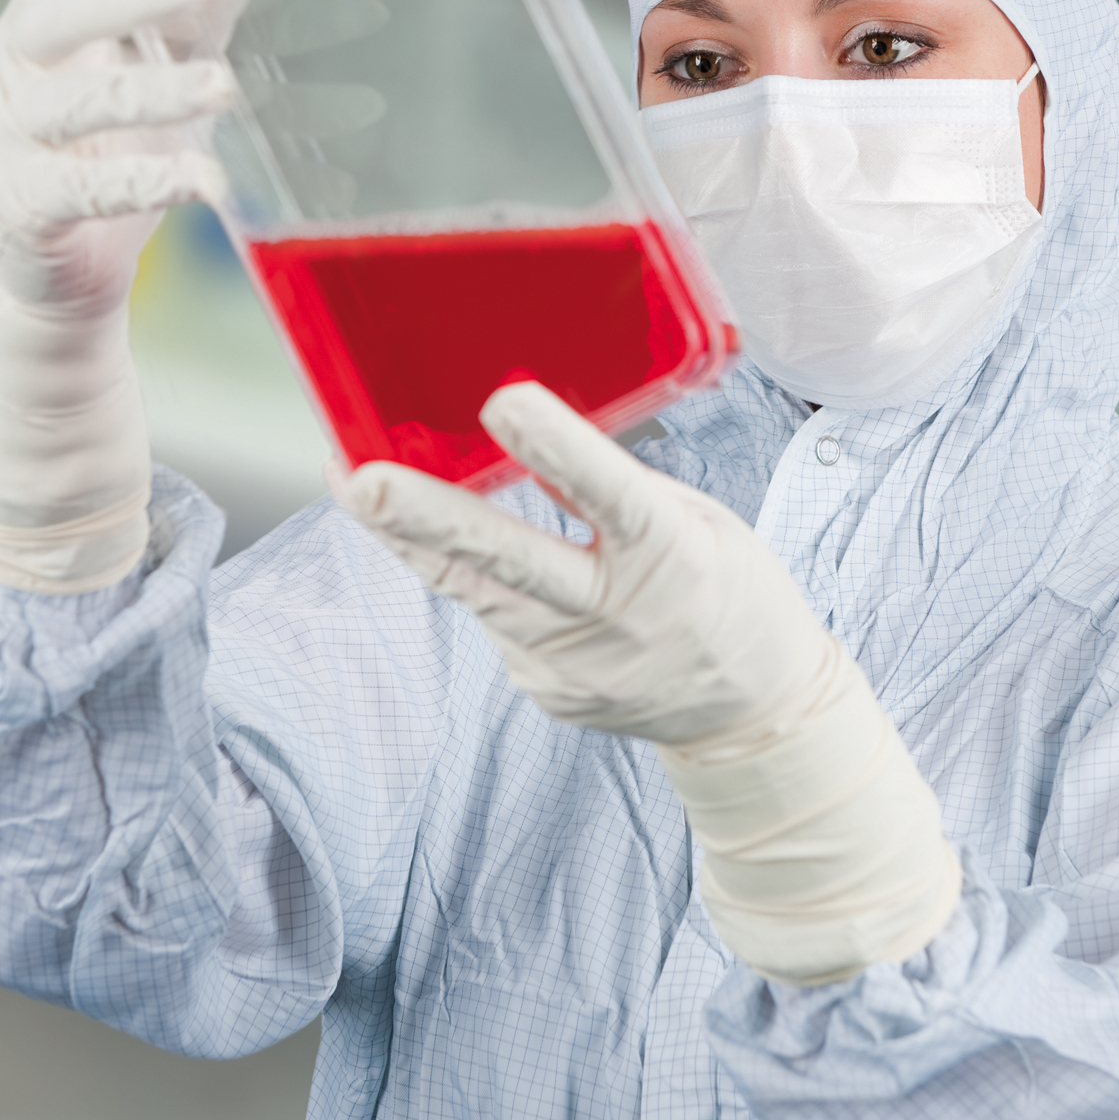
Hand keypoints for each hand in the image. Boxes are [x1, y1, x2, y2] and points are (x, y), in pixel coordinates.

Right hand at [0, 0, 254, 586]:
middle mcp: (17, 70)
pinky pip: (84, 189)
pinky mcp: (28, 207)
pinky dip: (146, 183)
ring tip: (224, 85)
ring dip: (154, 90)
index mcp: (44, 22)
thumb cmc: (105, 151)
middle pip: (62, 8)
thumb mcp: (152, 64)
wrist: (60, 278)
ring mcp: (14, 139)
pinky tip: (203, 179)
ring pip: (79, 101)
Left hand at [333, 382, 961, 983]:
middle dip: (425, 520)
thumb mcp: (697, 522)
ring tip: (362, 489)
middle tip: (361, 480)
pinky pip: (499, 620)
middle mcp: (616, 614)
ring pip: (477, 592)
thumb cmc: (730, 592)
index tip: (501, 401)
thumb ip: (615, 491)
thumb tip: (525, 446)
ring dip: (416, 541)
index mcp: (670, 554)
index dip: (555, 448)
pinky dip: (482, 582)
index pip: (608, 493)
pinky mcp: (544, 691)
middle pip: (507, 563)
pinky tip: (485, 560)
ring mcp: (573, 665)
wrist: (754, 718)